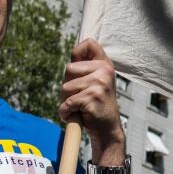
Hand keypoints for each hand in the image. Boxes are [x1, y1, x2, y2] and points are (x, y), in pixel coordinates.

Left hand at [59, 39, 125, 160]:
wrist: (106, 129)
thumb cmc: (96, 105)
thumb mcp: (95, 81)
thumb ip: (86, 66)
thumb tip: (74, 51)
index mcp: (105, 64)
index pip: (88, 44)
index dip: (77, 53)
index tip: (78, 70)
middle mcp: (105, 71)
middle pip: (69, 69)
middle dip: (67, 85)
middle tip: (79, 97)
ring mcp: (100, 83)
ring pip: (66, 86)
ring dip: (66, 101)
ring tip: (79, 108)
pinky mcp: (92, 97)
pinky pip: (67, 102)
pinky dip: (66, 112)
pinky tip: (76, 115)